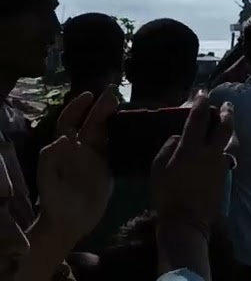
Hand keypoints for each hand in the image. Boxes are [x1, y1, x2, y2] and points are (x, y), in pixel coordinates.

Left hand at [36, 88, 117, 241]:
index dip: (77, 108)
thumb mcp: (47, 181)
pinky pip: (116, 147)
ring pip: (105, 132)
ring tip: (126, 105)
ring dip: (113, 118)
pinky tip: (135, 129)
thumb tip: (64, 137)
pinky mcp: (108, 168)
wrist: (69, 224)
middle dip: (101, 108)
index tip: (90, 95)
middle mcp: (81, 150)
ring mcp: (95, 159)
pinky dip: (124, 136)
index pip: (69, 122)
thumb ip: (50, 159)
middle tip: (115, 94)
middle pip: (91, 124)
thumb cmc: (55, 202)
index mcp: (64, 150)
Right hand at [151, 92, 234, 231]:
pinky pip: (229, 155)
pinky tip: (225, 146)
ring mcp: (220, 163)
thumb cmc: (166, 193)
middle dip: (225, 112)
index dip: (200, 103)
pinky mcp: (225, 175)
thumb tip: (178, 137)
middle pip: (224, 126)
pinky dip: (228, 146)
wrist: (187, 219)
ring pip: (231, 140)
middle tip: (225, 105)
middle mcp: (210, 152)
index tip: (202, 93)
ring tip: (229, 122)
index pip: (198, 119)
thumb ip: (168, 147)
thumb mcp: (157, 168)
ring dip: (230, 129)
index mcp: (191, 148)